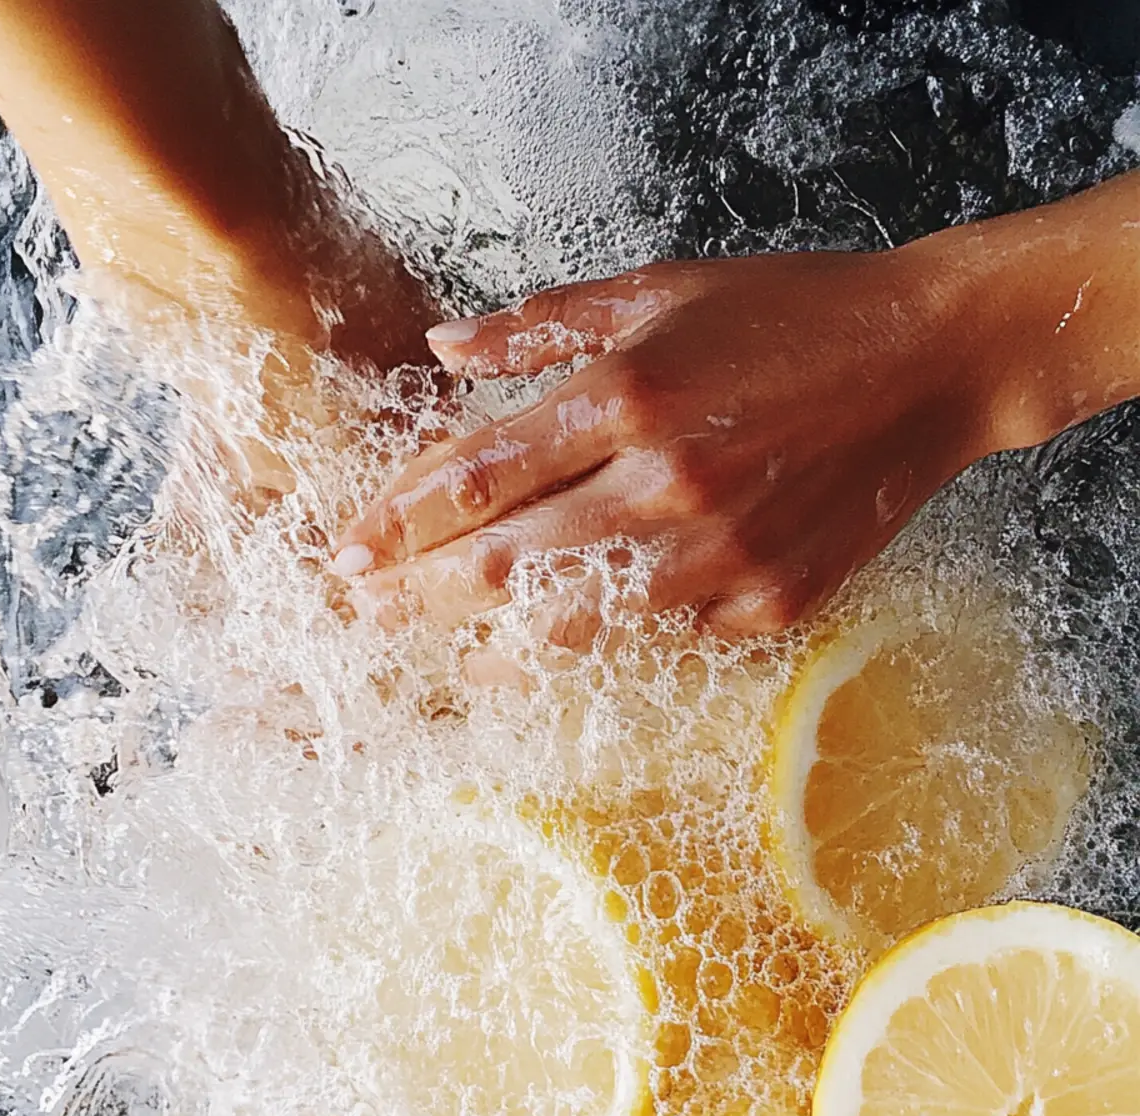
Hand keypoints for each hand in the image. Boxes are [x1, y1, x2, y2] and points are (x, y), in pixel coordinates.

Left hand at [335, 241, 1014, 641]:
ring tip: (446, 662)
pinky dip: (611, 651)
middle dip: (422, 596)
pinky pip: (666, 643)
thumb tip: (445, 348)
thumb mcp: (663, 288)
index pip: (481, 472)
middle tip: (367, 616)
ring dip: (496, 649)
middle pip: (509, 561)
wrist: (930, 362)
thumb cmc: (794, 314)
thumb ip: (544, 324)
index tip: (348, 551)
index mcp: (630, 394)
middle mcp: (666, 484)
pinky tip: (566, 662)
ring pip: (576, 627)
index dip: (403, 520)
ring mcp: (721, 557)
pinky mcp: (767, 605)